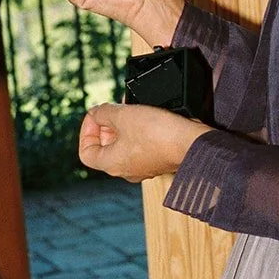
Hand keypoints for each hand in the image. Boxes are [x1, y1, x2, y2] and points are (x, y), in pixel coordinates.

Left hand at [79, 102, 209, 182]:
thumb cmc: (158, 134)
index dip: (86, 132)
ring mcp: (143, 166)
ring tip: (129, 108)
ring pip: (124, 144)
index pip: (86, 153)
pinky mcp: (158, 160)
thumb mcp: (123, 115)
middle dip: (107, 125)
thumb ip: (102, 112)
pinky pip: (141, 144)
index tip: (96, 117)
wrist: (192, 143)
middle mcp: (126, 170)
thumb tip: (96, 113)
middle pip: (105, 147)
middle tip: (114, 109)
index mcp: (112, 165)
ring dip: (123, 125)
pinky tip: (145, 114)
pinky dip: (139, 129)